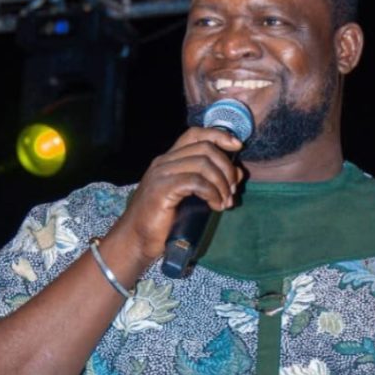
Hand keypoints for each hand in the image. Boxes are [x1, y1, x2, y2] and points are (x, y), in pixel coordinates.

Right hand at [112, 127, 243, 261]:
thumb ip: (212, 182)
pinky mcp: (162, 189)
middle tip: (231, 191)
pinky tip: (215, 206)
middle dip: (226, 168)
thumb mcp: (192, 197)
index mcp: (169, 159)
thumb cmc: (162, 221)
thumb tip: (238, 173)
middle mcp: (164, 162)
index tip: (237, 146)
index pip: (195, 134)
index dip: (219, 135)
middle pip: (205, 148)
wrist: (136, 240)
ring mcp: (161, 174)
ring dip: (221, 183)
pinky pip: (196, 182)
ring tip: (224, 202)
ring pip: (203, 164)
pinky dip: (212, 193)